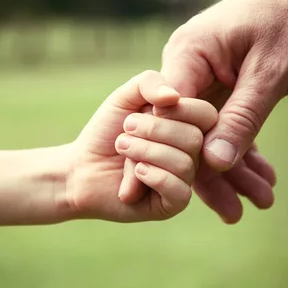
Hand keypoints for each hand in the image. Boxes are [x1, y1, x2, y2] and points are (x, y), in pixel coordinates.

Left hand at [65, 70, 216, 221]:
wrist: (81, 167)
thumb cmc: (106, 131)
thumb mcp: (125, 97)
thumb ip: (149, 83)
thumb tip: (174, 97)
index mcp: (188, 126)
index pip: (206, 115)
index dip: (179, 109)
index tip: (149, 107)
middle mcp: (192, 153)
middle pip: (194, 139)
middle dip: (154, 130)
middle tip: (125, 130)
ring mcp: (184, 180)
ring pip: (184, 164)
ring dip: (145, 152)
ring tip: (122, 148)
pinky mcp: (171, 204)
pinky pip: (179, 191)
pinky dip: (153, 177)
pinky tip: (134, 173)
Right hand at [160, 0, 287, 222]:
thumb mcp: (269, 73)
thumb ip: (240, 119)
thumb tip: (213, 163)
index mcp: (186, 55)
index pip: (166, 114)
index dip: (162, 156)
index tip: (157, 194)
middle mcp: (186, 68)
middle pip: (185, 130)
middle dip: (207, 173)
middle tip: (230, 213)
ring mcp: (201, 77)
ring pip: (206, 131)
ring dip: (231, 167)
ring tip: (257, 202)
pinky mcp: (218, 86)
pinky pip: (224, 122)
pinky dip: (241, 147)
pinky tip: (258, 177)